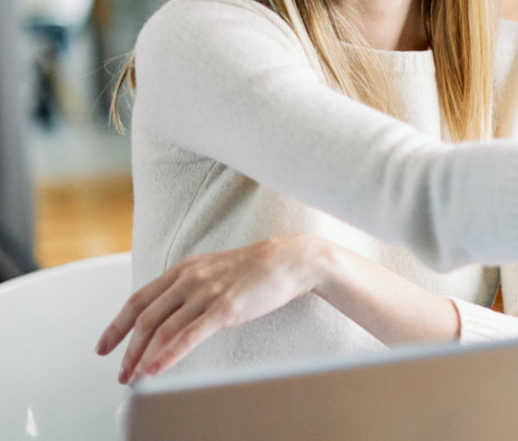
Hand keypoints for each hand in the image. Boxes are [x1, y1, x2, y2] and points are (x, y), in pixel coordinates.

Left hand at [97, 234, 332, 381]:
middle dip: (127, 350)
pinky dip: (168, 355)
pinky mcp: (225, 308)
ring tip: (135, 378)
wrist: (292, 259)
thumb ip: (190, 287)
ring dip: (143, 358)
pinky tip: (156, 370)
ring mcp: (206, 293)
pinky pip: (188, 336)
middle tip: (121, 372)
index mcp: (183, 269)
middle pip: (144, 318)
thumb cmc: (258, 268)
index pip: (138, 299)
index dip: (116, 325)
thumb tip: (170, 312)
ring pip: (162, 329)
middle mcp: (189, 279)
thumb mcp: (213, 270)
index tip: (105, 346)